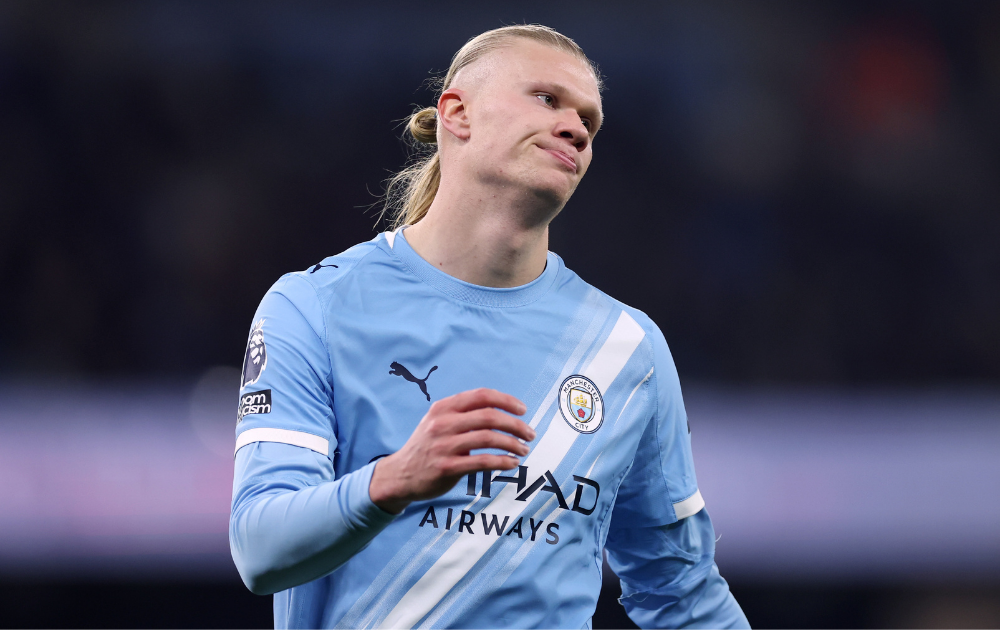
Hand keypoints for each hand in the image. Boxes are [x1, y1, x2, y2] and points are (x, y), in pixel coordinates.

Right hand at [368, 388, 534, 513]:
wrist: (400, 475)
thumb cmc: (427, 446)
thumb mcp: (438, 421)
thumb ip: (464, 413)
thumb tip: (502, 410)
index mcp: (443, 407)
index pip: (481, 396)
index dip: (506, 400)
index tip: (522, 410)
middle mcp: (442, 423)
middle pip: (489, 416)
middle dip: (515, 424)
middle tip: (530, 433)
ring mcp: (444, 445)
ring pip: (488, 438)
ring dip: (512, 443)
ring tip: (523, 449)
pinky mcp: (446, 467)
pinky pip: (482, 461)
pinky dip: (502, 461)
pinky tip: (511, 463)